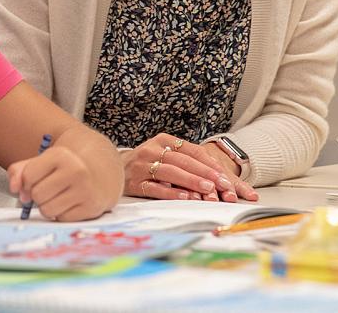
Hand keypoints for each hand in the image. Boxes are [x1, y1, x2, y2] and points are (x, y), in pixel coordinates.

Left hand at [7, 146, 117, 220]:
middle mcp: (76, 170)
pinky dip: (61, 214)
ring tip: (59, 197)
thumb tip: (13, 188)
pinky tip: (70, 204)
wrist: (102, 172)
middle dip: (38, 196)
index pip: (28, 176)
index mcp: (61, 155)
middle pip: (37, 195)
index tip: (36, 180)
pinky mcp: (91, 207)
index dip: (27, 182)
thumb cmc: (66, 168)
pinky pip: (61, 219)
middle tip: (50, 189)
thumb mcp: (44, 161)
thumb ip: (20, 171)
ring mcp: (85, 190)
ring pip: (47, 210)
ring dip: (48, 207)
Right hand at [123, 133, 256, 201]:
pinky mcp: (134, 182)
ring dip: (191, 181)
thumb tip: (218, 181)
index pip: (193, 151)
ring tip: (208, 190)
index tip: (226, 178)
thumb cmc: (146, 163)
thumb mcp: (165, 155)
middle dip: (206, 174)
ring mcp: (142, 165)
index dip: (210, 164)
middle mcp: (152, 149)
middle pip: (184, 161)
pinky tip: (185, 197)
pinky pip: (155, 187)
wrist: (111, 168)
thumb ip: (188, 164)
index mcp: (164, 140)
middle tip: (223, 186)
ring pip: (171, 172)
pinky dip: (171, 192)